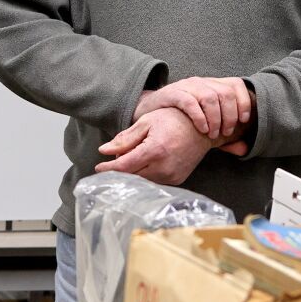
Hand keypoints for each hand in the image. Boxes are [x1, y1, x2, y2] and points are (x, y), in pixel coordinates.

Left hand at [96, 107, 228, 185]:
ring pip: (142, 180)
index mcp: (155, 151)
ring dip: (133, 172)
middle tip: (115, 158)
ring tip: (132, 156)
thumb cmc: (173, 120)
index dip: (108, 168)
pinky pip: (154, 181)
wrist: (202, 127)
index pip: (124, 166)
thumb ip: (124, 138)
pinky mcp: (177, 180)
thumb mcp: (146, 122)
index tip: (98, 167)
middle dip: (120, 169)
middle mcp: (164, 167)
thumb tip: (104, 150)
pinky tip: (145, 162)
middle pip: (131, 176)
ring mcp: (172, 176)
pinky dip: (145, 174)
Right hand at [135, 76, 252, 140]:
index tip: (243, 121)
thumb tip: (244, 150)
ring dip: (215, 118)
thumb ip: (224, 137)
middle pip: (225, 93)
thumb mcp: (206, 125)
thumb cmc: (180, 120)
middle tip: (225, 133)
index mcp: (212, 85)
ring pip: (209, 97)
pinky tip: (201, 129)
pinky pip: (189, 102)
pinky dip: (199, 117)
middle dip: (229, 115)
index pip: (236, 84)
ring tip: (213, 134)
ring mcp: (185, 86)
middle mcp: (200, 83)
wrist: (149, 112)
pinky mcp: (171, 94)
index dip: (244, 102)